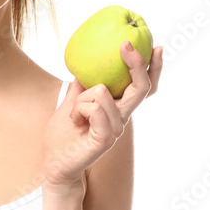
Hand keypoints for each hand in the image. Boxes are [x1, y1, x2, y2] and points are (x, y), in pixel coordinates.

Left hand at [42, 41, 163, 187]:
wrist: (53, 165)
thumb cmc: (62, 136)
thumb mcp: (70, 103)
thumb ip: (81, 85)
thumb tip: (85, 61)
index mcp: (117, 109)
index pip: (144, 88)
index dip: (153, 68)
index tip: (155, 46)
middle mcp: (122, 118)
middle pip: (141, 88)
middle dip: (137, 63)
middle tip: (125, 44)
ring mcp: (116, 129)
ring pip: (103, 93)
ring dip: (81, 99)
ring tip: (73, 115)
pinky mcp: (105, 139)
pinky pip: (96, 109)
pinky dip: (80, 109)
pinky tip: (74, 120)